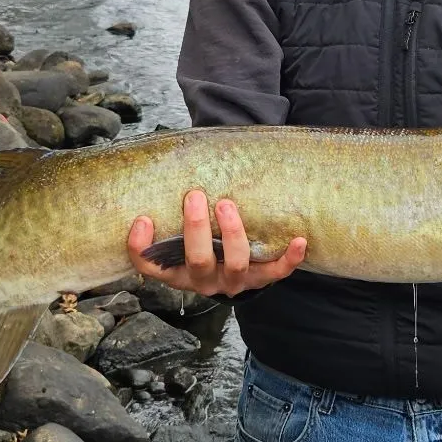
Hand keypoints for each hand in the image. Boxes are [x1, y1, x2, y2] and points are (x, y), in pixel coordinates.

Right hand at [128, 191, 306, 297]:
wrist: (230, 270)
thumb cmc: (201, 240)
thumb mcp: (179, 232)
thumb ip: (171, 208)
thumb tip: (170, 159)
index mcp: (177, 272)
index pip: (151, 266)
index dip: (142, 247)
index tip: (143, 219)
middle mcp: (203, 280)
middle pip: (197, 261)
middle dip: (196, 228)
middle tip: (194, 195)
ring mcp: (233, 282)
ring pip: (234, 265)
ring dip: (232, 233)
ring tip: (227, 204)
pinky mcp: (260, 279)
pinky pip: (276, 272)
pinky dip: (289, 259)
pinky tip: (299, 240)